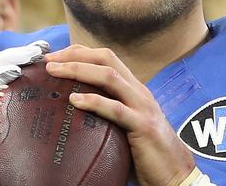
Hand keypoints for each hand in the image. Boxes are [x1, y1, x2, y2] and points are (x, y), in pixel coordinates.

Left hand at [45, 45, 195, 185]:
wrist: (177, 173)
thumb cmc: (148, 151)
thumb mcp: (126, 124)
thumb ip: (107, 112)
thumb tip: (72, 110)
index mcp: (134, 89)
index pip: (106, 57)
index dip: (79, 51)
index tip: (55, 56)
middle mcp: (139, 92)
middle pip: (106, 59)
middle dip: (75, 55)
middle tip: (49, 61)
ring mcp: (142, 107)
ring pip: (109, 77)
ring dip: (78, 70)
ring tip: (55, 72)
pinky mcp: (143, 126)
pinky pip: (115, 109)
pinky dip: (93, 101)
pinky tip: (75, 101)